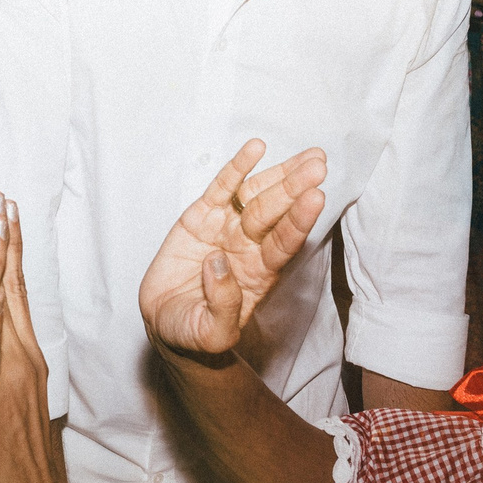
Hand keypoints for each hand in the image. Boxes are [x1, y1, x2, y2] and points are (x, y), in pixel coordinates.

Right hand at [136, 141, 327, 359]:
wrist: (165, 322)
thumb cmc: (193, 332)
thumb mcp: (210, 334)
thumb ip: (222, 307)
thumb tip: (219, 264)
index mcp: (259, 274)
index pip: (284, 243)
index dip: (299, 221)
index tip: (316, 198)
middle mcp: (249, 246)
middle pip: (275, 212)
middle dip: (296, 188)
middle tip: (318, 165)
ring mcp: (226, 228)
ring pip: (256, 195)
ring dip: (280, 174)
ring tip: (307, 156)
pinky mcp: (201, 217)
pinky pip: (222, 188)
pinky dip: (238, 167)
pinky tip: (256, 148)